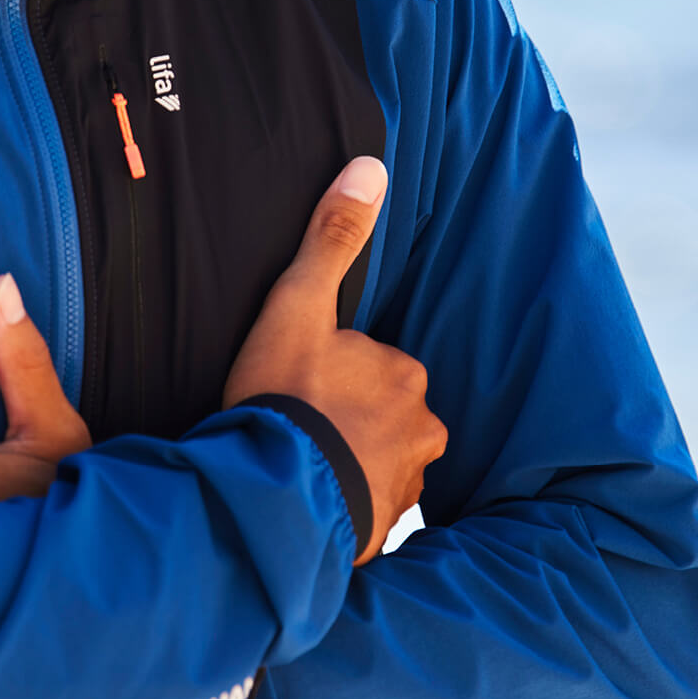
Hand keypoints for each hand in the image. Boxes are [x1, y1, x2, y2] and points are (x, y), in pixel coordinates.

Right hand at [223, 156, 447, 564]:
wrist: (273, 501)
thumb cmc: (283, 399)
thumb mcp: (296, 309)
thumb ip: (331, 240)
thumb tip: (371, 168)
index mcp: (406, 373)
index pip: (372, 363)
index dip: (330, 370)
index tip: (296, 384)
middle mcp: (423, 430)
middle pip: (381, 411)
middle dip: (346, 417)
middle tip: (293, 424)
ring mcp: (407, 484)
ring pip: (378, 459)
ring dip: (346, 461)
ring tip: (296, 463)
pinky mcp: (385, 530)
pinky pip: (366, 506)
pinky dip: (343, 503)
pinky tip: (306, 497)